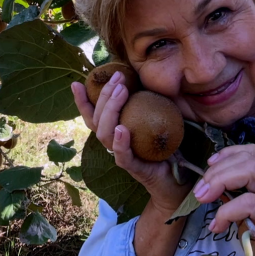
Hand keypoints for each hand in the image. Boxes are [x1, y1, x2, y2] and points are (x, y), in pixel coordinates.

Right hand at [71, 73, 189, 214]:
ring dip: (111, 110)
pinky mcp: (135, 168)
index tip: (76, 83)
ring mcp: (122, 156)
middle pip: (98, 120)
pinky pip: (123, 156)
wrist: (178, 179)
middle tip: (117, 78)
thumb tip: (145, 76)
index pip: (93, 115)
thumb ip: (145, 103)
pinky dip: (120, 142)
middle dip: (104, 96)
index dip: (82, 101)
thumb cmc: (165, 147)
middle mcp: (114, 143)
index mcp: (115, 132)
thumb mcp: (154, 119)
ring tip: (121, 92)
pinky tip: (122, 128)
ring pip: (105, 135)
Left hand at [194, 144, 254, 255]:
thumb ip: (236, 199)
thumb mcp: (248, 218)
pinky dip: (228, 210)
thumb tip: (210, 188)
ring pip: (252, 172)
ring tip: (204, 199)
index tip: (207, 167)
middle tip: (199, 191)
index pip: (252, 153)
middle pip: (249, 159)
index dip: (227, 155)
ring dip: (221, 181)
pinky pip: (250, 203)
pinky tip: (218, 225)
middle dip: (218, 171)